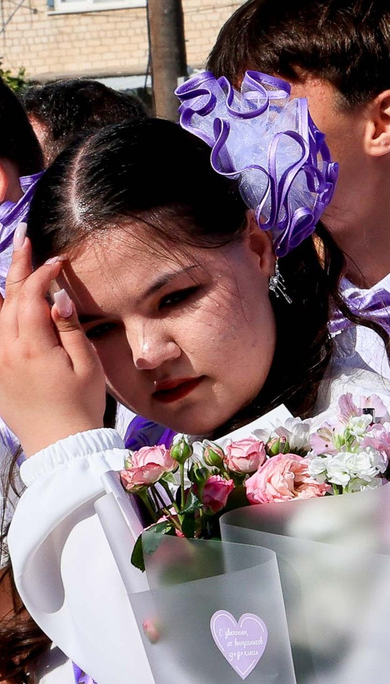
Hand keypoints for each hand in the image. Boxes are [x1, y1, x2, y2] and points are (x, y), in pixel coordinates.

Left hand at [0, 240, 107, 454]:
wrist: (59, 444)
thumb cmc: (79, 405)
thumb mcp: (86, 366)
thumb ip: (69, 328)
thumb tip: (58, 297)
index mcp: (31, 346)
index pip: (30, 296)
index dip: (43, 273)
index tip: (59, 261)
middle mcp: (6, 350)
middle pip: (7, 298)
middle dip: (17, 268)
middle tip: (24, 239)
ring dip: (6, 288)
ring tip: (14, 264)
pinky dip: (1, 312)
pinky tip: (6, 302)